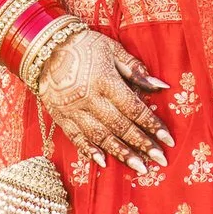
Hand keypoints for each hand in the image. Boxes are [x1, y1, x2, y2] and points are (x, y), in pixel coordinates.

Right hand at [34, 27, 172, 173]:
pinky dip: (89, 151)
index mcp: (105, 81)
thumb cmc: (84, 45)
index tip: (168, 140)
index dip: (152, 125)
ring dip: (121, 153)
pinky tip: (103, 163)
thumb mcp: (113, 50)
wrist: (44, 47)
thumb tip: (161, 86)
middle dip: (142, 144)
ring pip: (101, 136)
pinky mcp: (60, 116)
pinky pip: (76, 137)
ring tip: (139, 168)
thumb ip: (136, 69)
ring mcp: (74, 110)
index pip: (133, 108)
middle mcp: (90, 98)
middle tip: (160, 160)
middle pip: (120, 126)